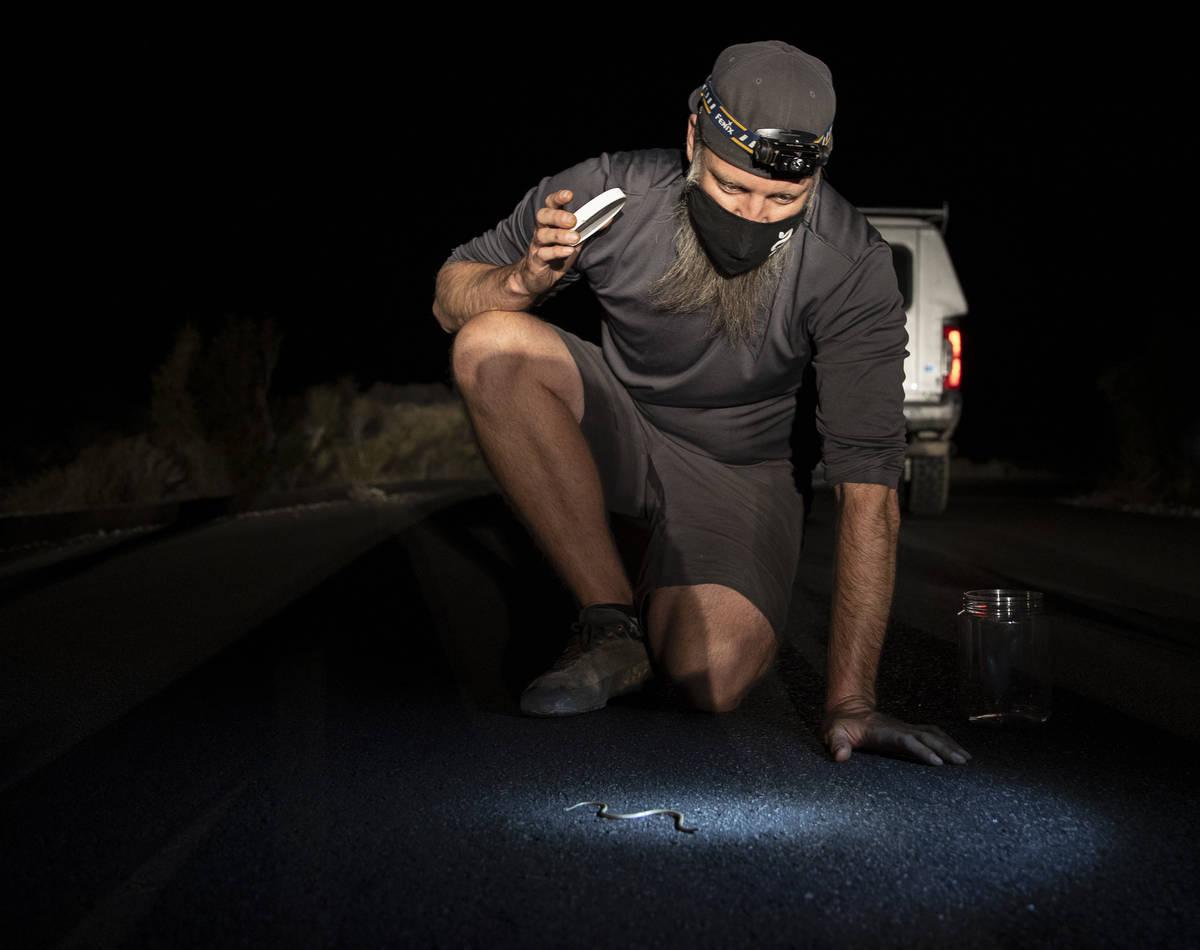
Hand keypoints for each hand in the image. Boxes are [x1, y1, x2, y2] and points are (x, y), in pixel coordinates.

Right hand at [511, 189, 582, 298]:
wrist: (537, 277)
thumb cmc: (556, 255)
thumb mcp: (573, 241)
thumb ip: (587, 230)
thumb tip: (607, 219)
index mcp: (550, 222)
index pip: (551, 204)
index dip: (558, 198)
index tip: (569, 195)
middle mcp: (542, 230)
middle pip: (543, 216)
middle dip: (558, 216)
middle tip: (572, 220)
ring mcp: (538, 245)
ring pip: (543, 234)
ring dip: (560, 235)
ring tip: (574, 237)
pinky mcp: (537, 260)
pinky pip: (544, 253)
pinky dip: (557, 251)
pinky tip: (568, 251)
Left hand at [823, 701, 970, 766]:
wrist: (847, 708)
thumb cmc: (841, 725)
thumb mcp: (833, 733)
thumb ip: (837, 744)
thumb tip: (840, 756)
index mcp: (884, 733)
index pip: (907, 741)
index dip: (922, 751)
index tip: (938, 762)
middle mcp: (899, 729)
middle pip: (927, 738)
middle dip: (945, 749)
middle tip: (962, 762)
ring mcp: (905, 729)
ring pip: (933, 735)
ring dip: (950, 745)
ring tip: (966, 759)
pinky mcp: (908, 731)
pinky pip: (932, 734)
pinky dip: (946, 741)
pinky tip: (956, 749)